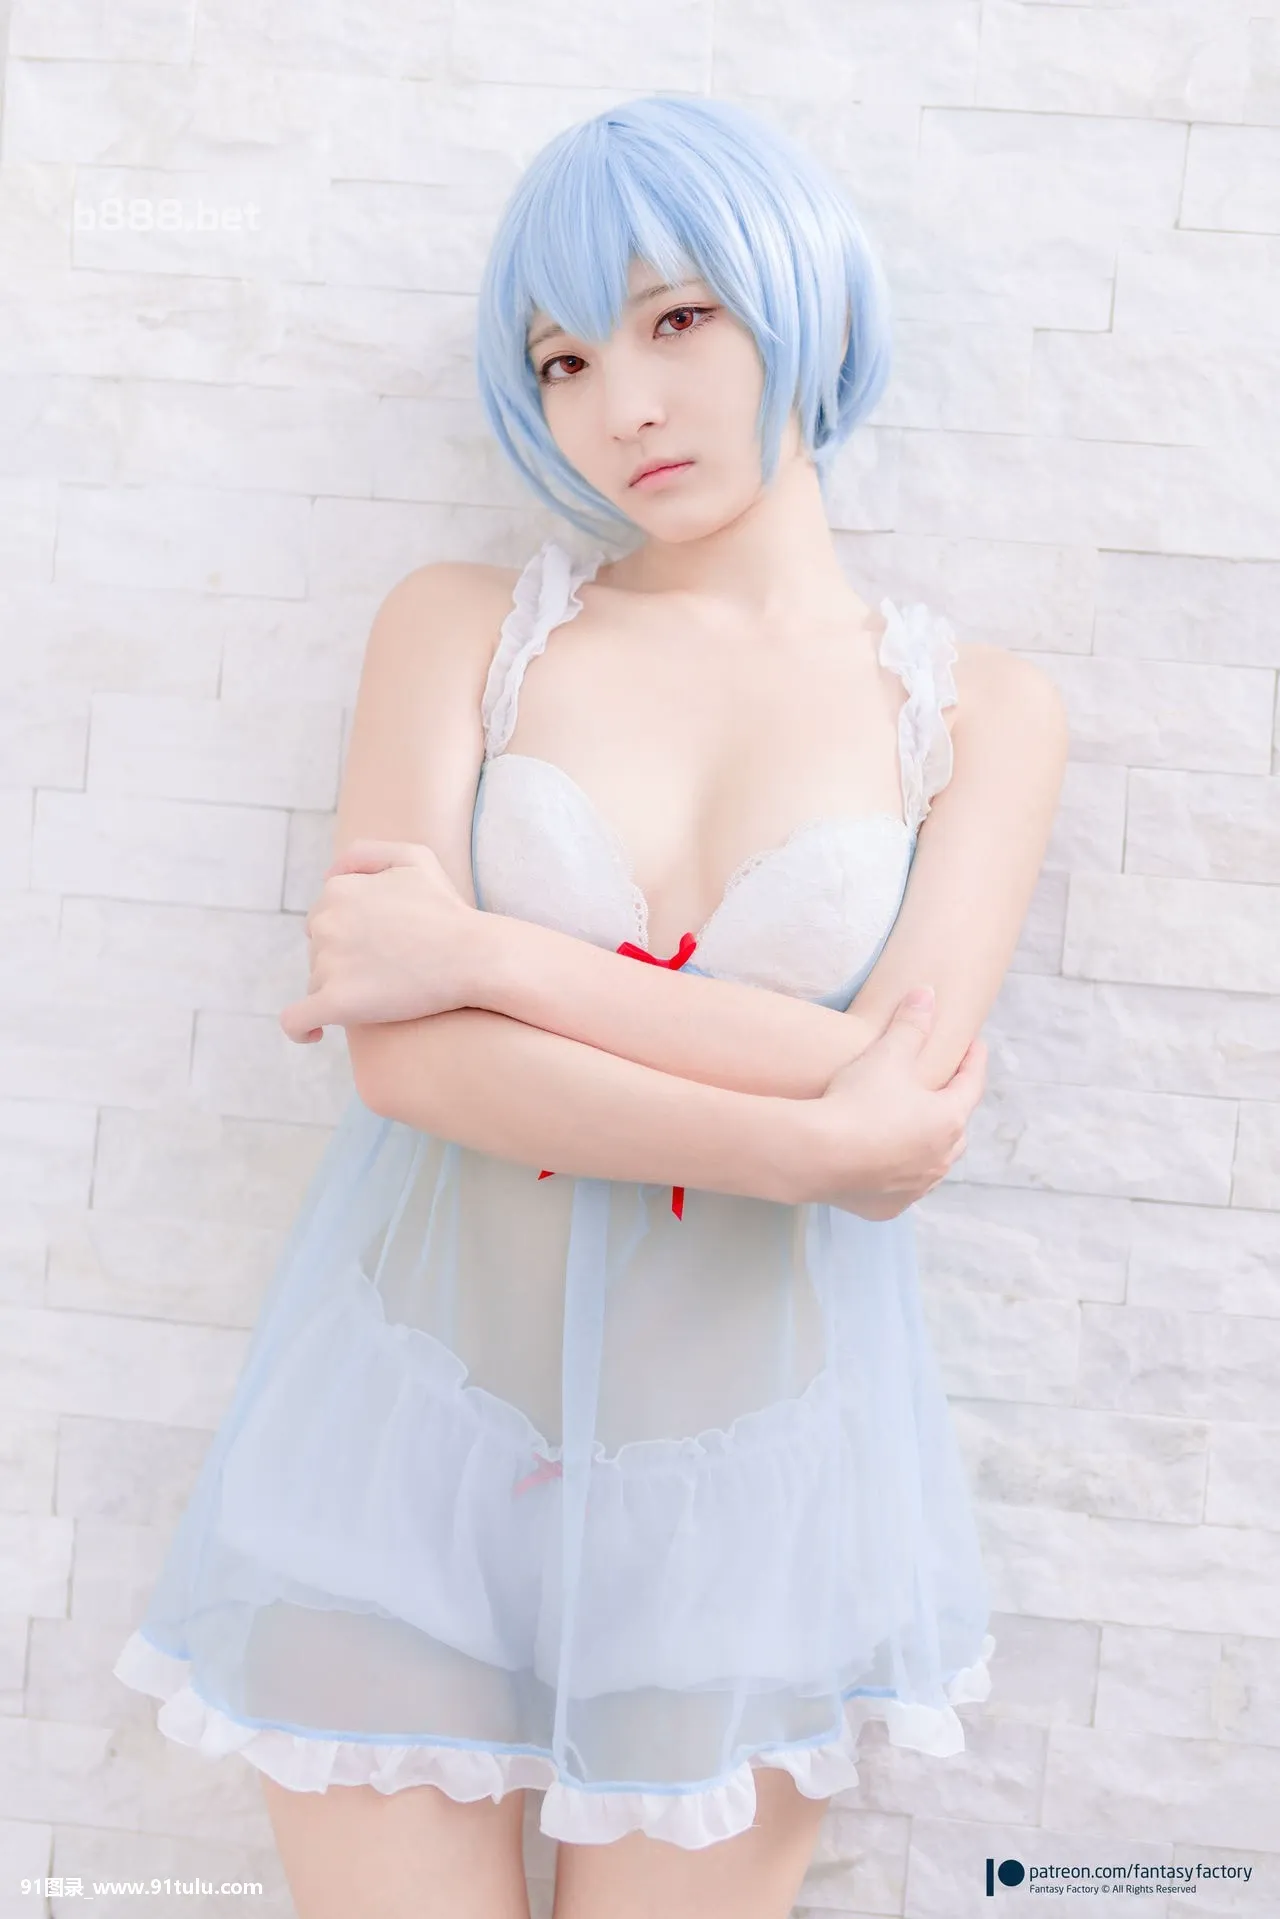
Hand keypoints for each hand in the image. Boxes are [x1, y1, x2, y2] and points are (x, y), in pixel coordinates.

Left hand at [279, 838, 479, 1043]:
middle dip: (345, 962)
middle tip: (389, 972)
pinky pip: (297, 1020)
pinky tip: (314, 1035)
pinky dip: (300, 1029)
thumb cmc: (449, 911)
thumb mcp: (414, 857)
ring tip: (385, 995)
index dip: (351, 935)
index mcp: (337, 891)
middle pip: (318, 951)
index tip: (377, 948)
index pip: (325, 919)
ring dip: (340, 991)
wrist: (475, 957)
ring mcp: (328, 963)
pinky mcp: (336, 1002)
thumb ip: (364, 853)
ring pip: (317, 984)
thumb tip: (327, 874)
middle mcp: (326, 923)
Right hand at [809, 988, 986, 1218]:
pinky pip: (902, 1188)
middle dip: (953, 1106)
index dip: (973, 1061)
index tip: (975, 1045)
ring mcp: (915, 1187)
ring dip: (928, 1145)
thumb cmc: (857, 1100)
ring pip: (933, 1163)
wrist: (816, 1155)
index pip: (971, 1083)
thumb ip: (910, 1024)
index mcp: (948, 1118)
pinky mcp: (887, 1208)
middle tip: (947, 1090)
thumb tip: (927, 993)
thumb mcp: (886, 1055)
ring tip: (917, 1130)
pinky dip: (900, 1175)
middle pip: (956, 1127)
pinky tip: (888, 1167)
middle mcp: (940, 1158)